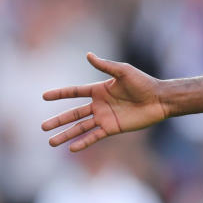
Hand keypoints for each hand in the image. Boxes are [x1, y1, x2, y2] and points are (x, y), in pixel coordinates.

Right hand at [41, 53, 169, 151]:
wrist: (159, 99)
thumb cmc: (144, 83)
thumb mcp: (123, 72)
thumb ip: (105, 65)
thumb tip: (88, 54)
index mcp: (99, 90)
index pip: (75, 92)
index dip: (60, 94)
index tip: (44, 96)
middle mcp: (99, 105)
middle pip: (74, 113)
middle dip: (58, 120)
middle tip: (43, 127)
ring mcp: (105, 117)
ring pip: (81, 127)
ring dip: (66, 134)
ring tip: (51, 142)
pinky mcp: (113, 128)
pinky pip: (94, 136)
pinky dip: (83, 142)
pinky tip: (71, 148)